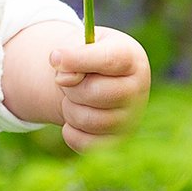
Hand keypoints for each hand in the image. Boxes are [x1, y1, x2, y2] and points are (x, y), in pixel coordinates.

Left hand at [51, 26, 149, 153]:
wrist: (98, 81)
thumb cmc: (89, 60)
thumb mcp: (82, 47)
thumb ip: (72, 55)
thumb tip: (63, 77)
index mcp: (131, 58)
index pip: (108, 60)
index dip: (78, 60)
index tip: (54, 58)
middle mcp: (137, 90)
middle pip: (93, 92)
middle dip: (71, 87)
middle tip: (69, 82)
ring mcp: (130, 119)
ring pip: (87, 120)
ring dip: (69, 108)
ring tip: (74, 99)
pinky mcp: (118, 142)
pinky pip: (84, 143)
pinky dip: (70, 132)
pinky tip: (74, 119)